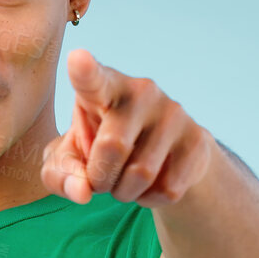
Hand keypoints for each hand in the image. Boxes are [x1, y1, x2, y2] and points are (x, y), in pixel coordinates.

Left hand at [41, 48, 212, 207]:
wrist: (162, 154)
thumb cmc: (101, 148)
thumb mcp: (70, 160)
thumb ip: (61, 174)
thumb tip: (82, 192)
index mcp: (104, 86)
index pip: (92, 78)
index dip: (84, 71)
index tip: (77, 59)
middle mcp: (142, 91)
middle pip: (113, 147)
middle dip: (100, 177)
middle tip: (100, 179)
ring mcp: (174, 113)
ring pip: (141, 174)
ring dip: (124, 192)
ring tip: (123, 181)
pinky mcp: (197, 140)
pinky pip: (168, 188)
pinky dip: (150, 199)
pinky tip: (150, 185)